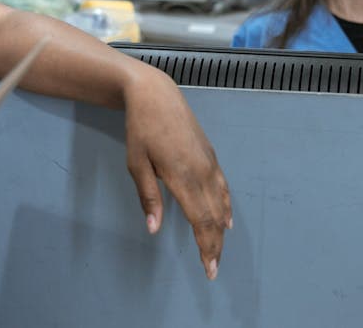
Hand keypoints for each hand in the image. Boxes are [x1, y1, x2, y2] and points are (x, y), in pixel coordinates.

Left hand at [123, 68, 231, 279]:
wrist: (156, 94)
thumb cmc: (141, 128)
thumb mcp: (136, 163)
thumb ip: (148, 198)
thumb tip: (154, 229)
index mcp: (182, 177)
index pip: (201, 222)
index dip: (206, 248)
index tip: (208, 269)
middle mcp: (202, 172)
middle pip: (214, 218)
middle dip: (215, 246)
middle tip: (213, 269)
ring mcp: (209, 163)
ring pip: (221, 204)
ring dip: (221, 231)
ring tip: (218, 251)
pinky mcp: (210, 155)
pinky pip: (223, 187)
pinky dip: (226, 207)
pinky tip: (226, 219)